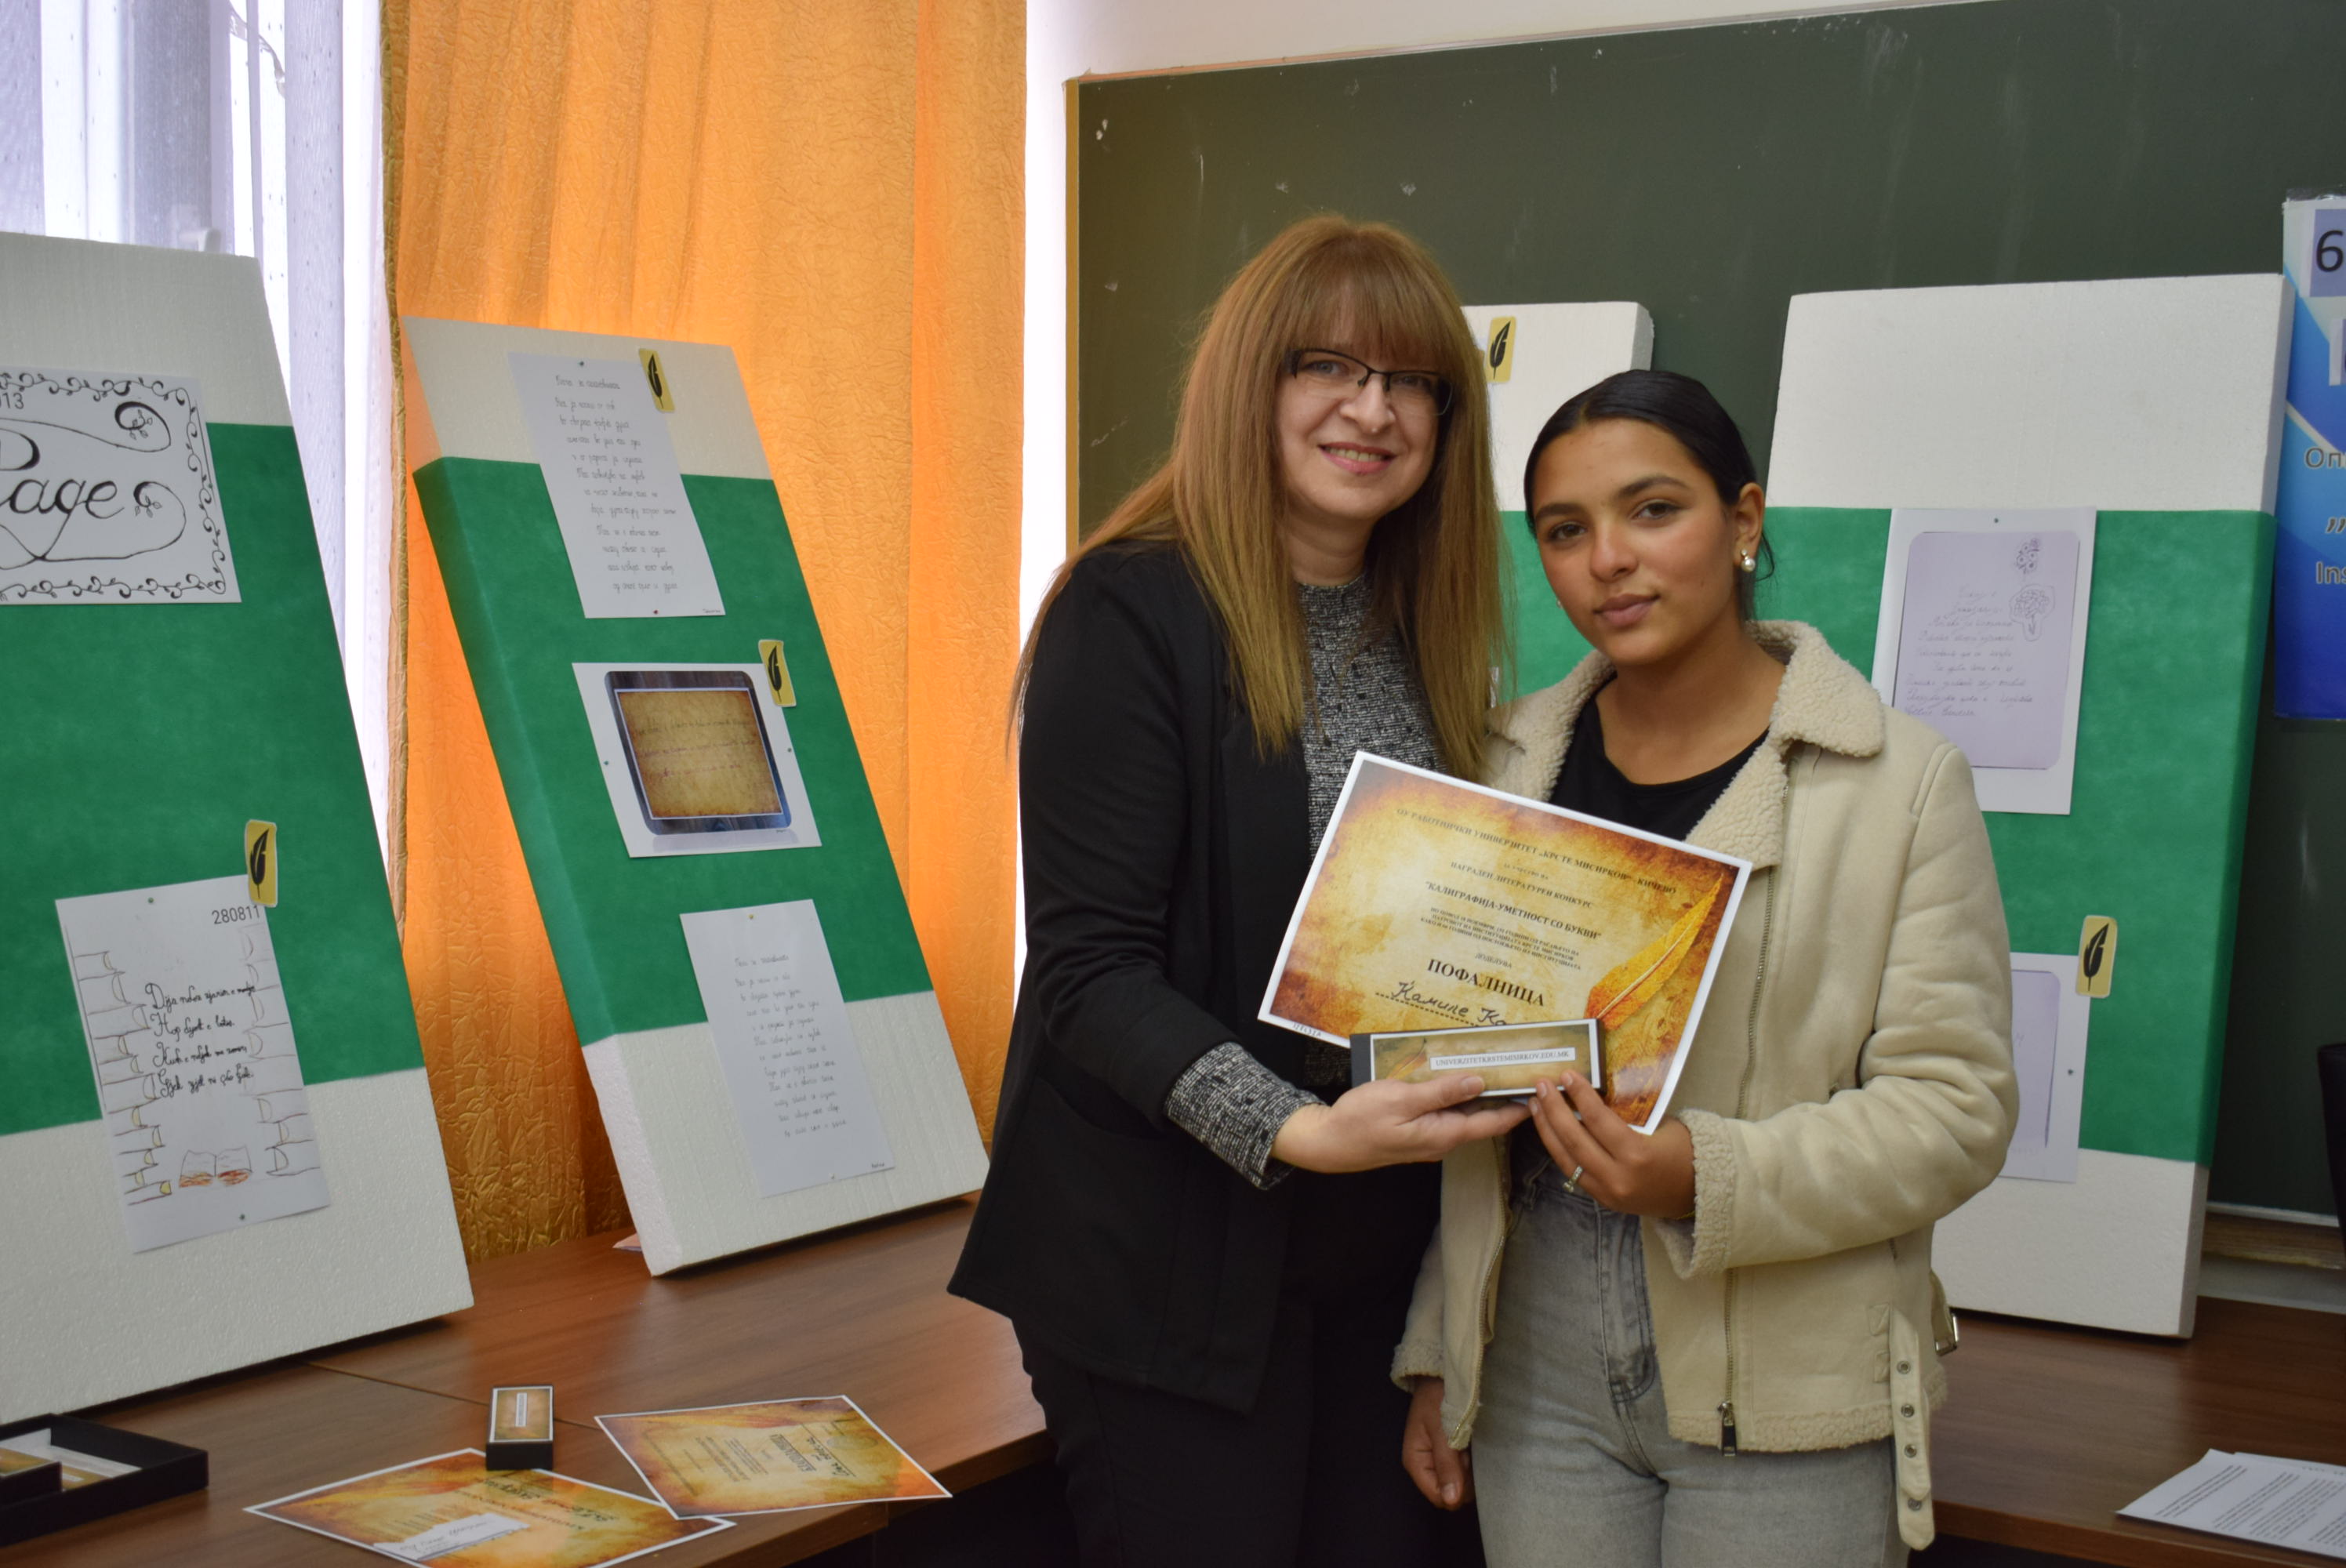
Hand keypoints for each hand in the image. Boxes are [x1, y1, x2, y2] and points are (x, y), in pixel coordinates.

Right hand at [1271, 1075, 1529, 1173]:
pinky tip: (1457, 1080)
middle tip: (1523, 1070)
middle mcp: (1442, 1140)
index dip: (1519, 1107)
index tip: (1541, 1089)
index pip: (1494, 1121)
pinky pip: (1446, 1114)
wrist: (1329, 1143)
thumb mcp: (1401, 1099)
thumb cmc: (1361, 1121)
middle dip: (1504, 1096)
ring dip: (1481, 1095)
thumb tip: (1478, 1082)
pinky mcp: (1416, 1132)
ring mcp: (1429, 1138)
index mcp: (1444, 1133)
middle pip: (1483, 1118)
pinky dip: (1458, 1097)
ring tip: (1498, 1069)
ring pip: (1464, 1115)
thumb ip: (1441, 1092)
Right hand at [1402, 1377, 1470, 1508]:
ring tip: (1469, 1443)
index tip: (1463, 1461)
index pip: (1439, 1497)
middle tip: (1466, 1448)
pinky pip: (1465, 1472)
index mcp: (1416, 1463)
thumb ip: (1446, 1465)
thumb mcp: (1442, 1430)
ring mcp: (1438, 1463)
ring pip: (1461, 1483)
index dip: (1457, 1486)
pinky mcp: (1450, 1456)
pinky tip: (1472, 1445)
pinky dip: (1472, 1462)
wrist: (1442, 1375)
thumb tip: (1451, 1502)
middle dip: (1464, 1476)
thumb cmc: (1438, 1398)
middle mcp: (1426, 1467)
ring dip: (1470, 1468)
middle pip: (1451, 1492)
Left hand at [1528, 1073, 1696, 1218]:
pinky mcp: (1603, 1200)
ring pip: (1567, 1158)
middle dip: (1553, 1110)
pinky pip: (1573, 1172)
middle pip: (1575, 1140)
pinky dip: (1559, 1149)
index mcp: (1637, 1155)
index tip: (1565, 1075)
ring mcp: (1608, 1192)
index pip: (1598, 1120)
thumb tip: (1592, 1094)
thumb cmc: (1684, 1152)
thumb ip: (1626, 1115)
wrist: (1699, 1193)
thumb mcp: (1660, 1126)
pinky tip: (1549, 1130)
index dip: (1579, 1096)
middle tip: (1541, 1086)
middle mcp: (1618, 1177)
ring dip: (1547, 1130)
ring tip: (1535, 1105)